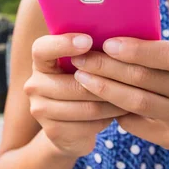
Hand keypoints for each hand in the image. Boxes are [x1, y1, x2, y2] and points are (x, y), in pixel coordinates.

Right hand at [24, 33, 128, 158]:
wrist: (70, 128)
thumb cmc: (82, 86)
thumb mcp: (82, 67)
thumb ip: (90, 52)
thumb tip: (119, 37)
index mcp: (40, 62)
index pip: (42, 49)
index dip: (63, 44)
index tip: (88, 40)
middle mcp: (34, 85)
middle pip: (73, 83)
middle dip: (106, 82)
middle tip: (133, 77)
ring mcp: (40, 110)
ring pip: (85, 106)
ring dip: (113, 102)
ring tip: (133, 96)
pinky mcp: (52, 131)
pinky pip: (88, 125)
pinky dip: (108, 119)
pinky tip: (120, 113)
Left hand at [71, 38, 168, 155]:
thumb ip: (148, 53)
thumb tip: (101, 38)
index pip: (165, 54)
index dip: (135, 50)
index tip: (106, 44)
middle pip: (142, 77)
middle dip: (106, 67)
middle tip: (80, 60)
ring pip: (135, 101)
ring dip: (103, 88)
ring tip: (80, 77)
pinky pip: (134, 122)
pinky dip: (111, 109)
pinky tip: (91, 100)